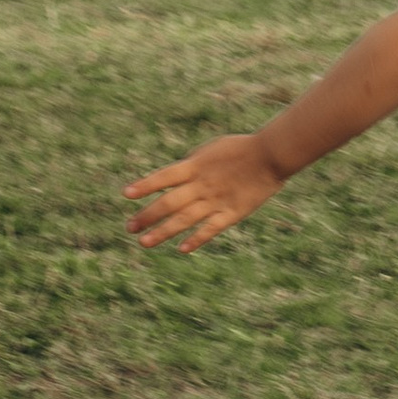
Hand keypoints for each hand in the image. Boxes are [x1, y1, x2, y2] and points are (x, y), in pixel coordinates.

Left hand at [125, 130, 283, 250]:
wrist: (270, 154)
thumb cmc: (239, 149)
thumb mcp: (210, 150)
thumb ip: (191, 166)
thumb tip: (171, 179)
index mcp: (195, 166)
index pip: (163, 177)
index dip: (145, 185)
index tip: (126, 194)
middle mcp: (201, 185)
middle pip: (168, 202)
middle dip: (147, 215)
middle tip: (129, 227)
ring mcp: (216, 200)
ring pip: (184, 219)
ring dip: (163, 232)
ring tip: (144, 242)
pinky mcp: (231, 213)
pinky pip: (211, 229)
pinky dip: (196, 239)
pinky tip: (182, 249)